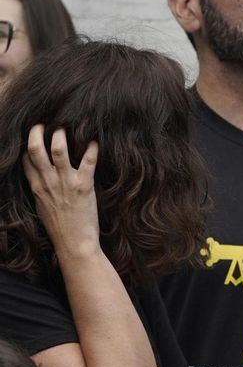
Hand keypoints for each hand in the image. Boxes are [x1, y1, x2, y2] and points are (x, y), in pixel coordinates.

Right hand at [23, 125, 101, 259]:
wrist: (74, 243)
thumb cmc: (60, 228)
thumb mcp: (42, 207)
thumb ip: (40, 191)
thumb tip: (40, 180)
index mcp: (36, 187)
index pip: (25, 159)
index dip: (27, 144)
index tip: (32, 135)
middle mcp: (48, 182)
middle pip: (35, 149)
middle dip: (36, 132)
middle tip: (42, 122)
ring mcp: (65, 182)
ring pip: (58, 149)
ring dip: (61, 134)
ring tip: (65, 126)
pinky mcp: (84, 186)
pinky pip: (88, 161)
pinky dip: (91, 148)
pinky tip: (94, 140)